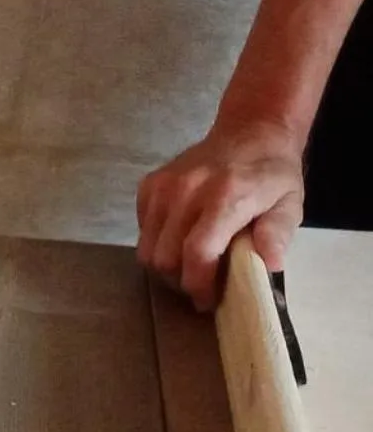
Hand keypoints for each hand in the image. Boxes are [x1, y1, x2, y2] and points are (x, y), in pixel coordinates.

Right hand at [136, 119, 304, 310]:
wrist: (250, 132)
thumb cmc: (272, 174)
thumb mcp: (290, 203)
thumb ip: (278, 233)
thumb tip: (270, 264)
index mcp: (226, 196)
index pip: (197, 252)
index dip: (199, 284)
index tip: (208, 299)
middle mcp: (187, 190)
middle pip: (165, 257)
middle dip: (180, 280)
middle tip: (200, 284)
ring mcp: (163, 186)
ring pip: (147, 249)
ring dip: (165, 267)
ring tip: (188, 266)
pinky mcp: (149, 186)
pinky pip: (142, 231)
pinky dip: (157, 244)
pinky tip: (179, 239)